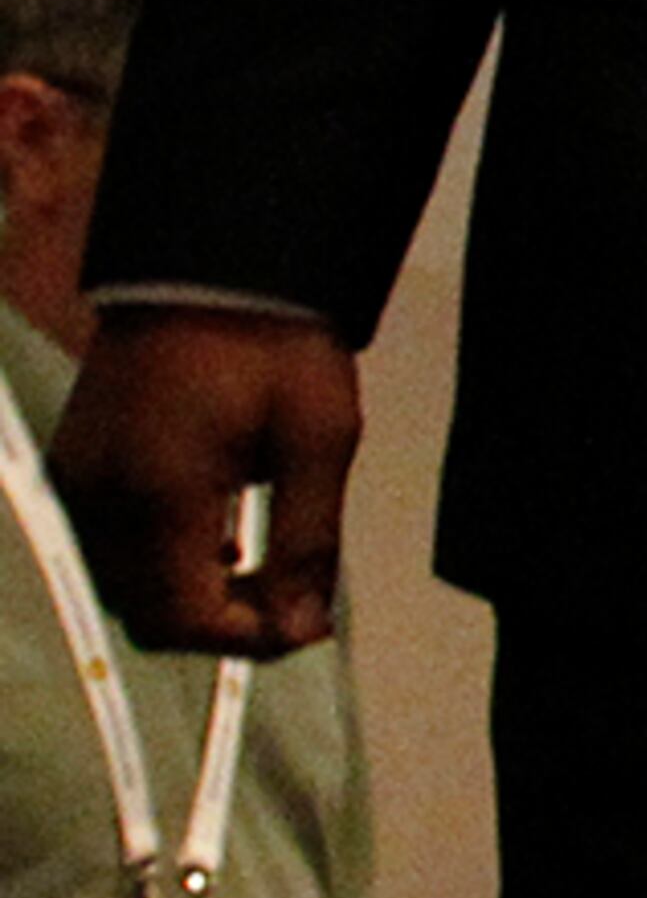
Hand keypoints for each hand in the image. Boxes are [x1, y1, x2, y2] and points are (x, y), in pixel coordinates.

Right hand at [50, 311, 357, 653]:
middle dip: (218, 619)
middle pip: (146, 613)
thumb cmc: (276, 340)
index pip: (182, 618)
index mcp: (160, 492)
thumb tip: (300, 630)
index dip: (245, 640)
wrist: (215, 257)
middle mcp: (101, 496)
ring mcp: (80, 478)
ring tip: (251, 555)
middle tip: (285, 593)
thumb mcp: (320, 437)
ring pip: (121, 584)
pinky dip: (155, 555)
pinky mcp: (75, 461)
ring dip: (185, 590)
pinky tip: (209, 524)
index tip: (302, 624)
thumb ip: (307, 543)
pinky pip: (105, 543)